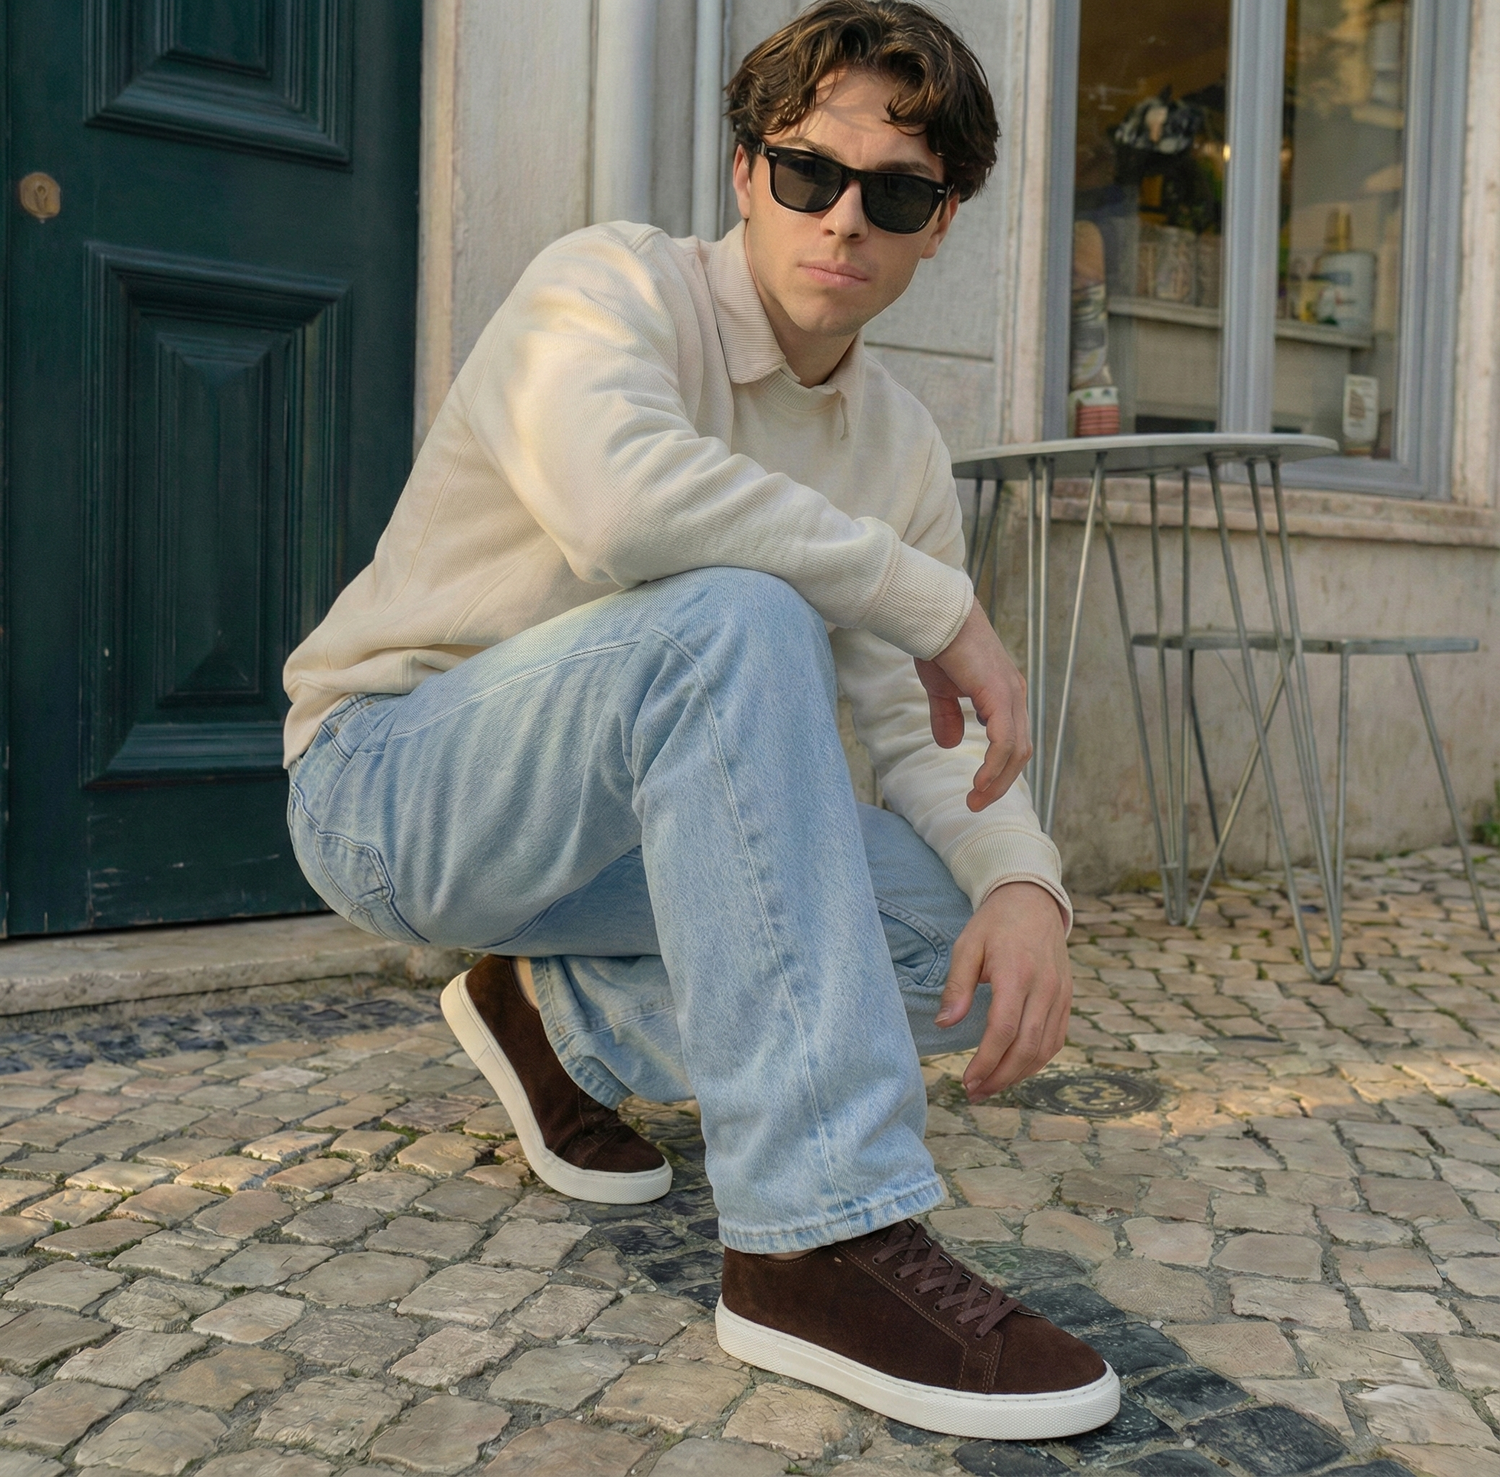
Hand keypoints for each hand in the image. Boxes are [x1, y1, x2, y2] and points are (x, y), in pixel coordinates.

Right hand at [914, 601, 1031, 810]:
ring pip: (1015, 750)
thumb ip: (948, 717)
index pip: (1011, 741)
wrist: (936, 619)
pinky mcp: (999, 694)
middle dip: (1000, 782)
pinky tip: (980, 782)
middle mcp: (1014, 695)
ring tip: (976, 799)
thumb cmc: (939, 646)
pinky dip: (994, 766)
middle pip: (1019, 751)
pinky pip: (1003, 740)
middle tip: (977, 803)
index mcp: (1004, 694)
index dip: (999, 769)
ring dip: (997, 780)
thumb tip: (950, 744)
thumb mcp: (943, 690)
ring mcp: (1010, 694)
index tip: (978, 791)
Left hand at [935, 881, 1071, 1102]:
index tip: (967, 1080)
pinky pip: (1056, 1039)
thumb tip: (944, 1024)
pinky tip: (1015, 1070)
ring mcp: (1060, 994)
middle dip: (1000, 1077)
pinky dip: (1037, 1061)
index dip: (986, 1061)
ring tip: (990, 1088)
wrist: (1033, 901)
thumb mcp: (966, 946)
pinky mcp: (1067, 999)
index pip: (1004, 1029)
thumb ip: (957, 987)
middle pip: (1027, 1046)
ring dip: (1018, 1075)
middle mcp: (1044, 987)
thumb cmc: (994, 924)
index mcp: (1017, 973)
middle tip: (975, 1093)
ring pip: (1045, 1049)